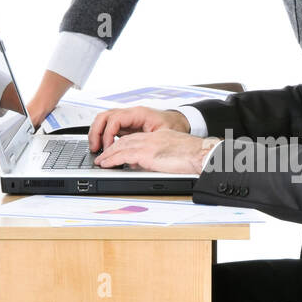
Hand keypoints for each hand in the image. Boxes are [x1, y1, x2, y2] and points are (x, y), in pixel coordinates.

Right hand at [87, 106, 188, 154]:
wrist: (180, 121)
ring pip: (104, 120)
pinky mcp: (127, 125)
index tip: (108, 148)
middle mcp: (131, 113)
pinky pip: (109, 126)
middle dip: (96, 132)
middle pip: (104, 116)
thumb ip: (149, 145)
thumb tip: (133, 160)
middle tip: (95, 148)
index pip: (115, 119)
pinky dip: (103, 135)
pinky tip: (103, 147)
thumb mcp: (165, 135)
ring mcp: (127, 118)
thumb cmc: (174, 125)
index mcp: (139, 113)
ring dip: (97, 133)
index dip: (108, 134)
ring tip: (95, 148)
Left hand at [95, 128, 211, 174]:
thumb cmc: (193, 156)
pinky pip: (123, 155)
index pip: (135, 138)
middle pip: (125, 141)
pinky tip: (106, 164)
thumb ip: (158, 156)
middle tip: (103, 156)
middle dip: (112, 149)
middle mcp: (151, 138)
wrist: (201, 154)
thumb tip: (147, 164)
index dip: (122, 145)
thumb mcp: (172, 153)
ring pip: (121, 147)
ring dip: (108, 155)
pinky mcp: (147, 153)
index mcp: (158, 136)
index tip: (115, 151)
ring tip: (101, 161)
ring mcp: (148, 144)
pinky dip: (112, 160)